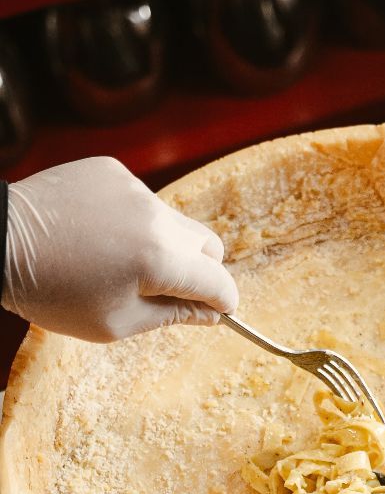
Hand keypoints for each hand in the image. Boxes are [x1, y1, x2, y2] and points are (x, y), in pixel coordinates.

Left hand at [2, 157, 237, 340]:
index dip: (223, 302)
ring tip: (121, 260)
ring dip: (164, 244)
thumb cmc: (52, 293)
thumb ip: (172, 315)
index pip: (219, 282)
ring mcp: (134, 189)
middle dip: (197, 270)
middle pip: (207, 246)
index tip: (217, 311)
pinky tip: (101, 234)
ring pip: (175, 222)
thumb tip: (212, 313)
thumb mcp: (116, 322)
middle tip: (165, 288)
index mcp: (160, 261)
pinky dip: (135, 220)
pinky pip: (143, 200)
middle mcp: (155, 218)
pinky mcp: (112, 171)